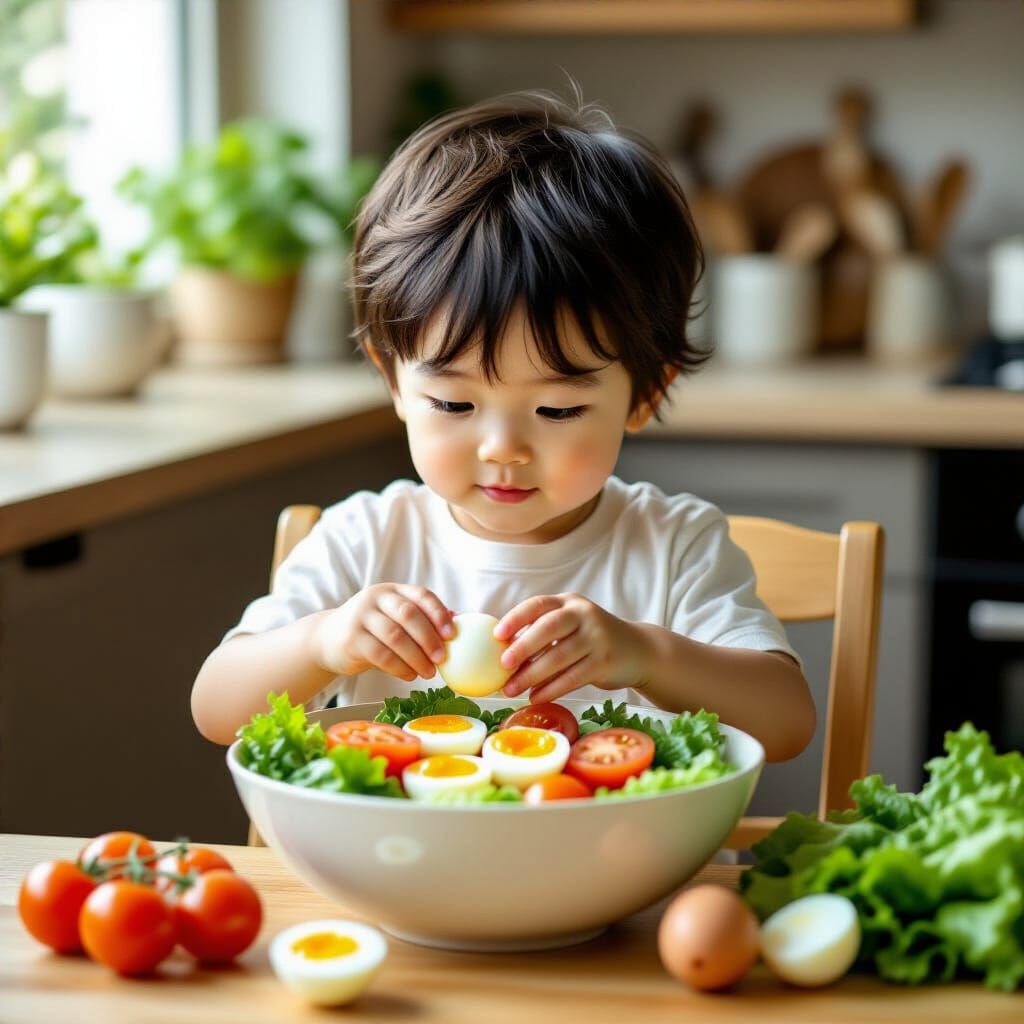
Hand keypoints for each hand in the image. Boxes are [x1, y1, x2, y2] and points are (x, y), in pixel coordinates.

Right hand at [309, 583, 454, 681]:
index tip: (452, 634)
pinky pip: (380, 654)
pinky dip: (399, 668)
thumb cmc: (371, 630)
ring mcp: (361, 616)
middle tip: (442, 658)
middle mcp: (376, 599)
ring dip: (416, 657)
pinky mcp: (351, 638)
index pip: (421, 595)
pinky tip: (409, 675)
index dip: (438, 613)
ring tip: (428, 673)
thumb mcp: (393, 618)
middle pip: (408, 614)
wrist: (327, 639)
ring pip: (395, 636)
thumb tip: (457, 620)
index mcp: (393, 591)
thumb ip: (421, 618)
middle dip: (429, 638)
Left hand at [494, 593, 650, 702]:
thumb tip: (501, 652)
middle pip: (549, 628)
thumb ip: (543, 633)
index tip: (497, 635)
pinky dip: (551, 689)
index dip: (516, 618)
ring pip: (559, 657)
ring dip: (532, 676)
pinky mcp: (604, 662)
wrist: (639, 650)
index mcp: (568, 603)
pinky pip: (572, 677)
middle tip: (503, 665)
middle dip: (523, 647)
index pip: (538, 605)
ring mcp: (597, 637)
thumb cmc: (592, 639)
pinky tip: (535, 697)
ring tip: (511, 690)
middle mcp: (584, 615)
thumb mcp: (571, 626)